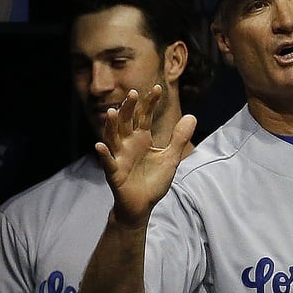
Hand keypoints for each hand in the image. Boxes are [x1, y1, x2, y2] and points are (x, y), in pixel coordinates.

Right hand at [95, 85, 194, 226]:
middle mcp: (128, 144)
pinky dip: (104, 154)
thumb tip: (192, 116)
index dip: (150, 103)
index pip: (144, 117)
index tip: (157, 88)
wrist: (143, 204)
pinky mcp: (114, 173)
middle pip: (126, 122)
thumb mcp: (171, 158)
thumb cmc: (153, 180)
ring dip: (111, 126)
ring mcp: (120, 157)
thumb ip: (179, 138)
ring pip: (113, 138)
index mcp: (142, 139)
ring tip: (112, 113)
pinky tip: (100, 145)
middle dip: (129, 109)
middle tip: (132, 93)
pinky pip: (108, 162)